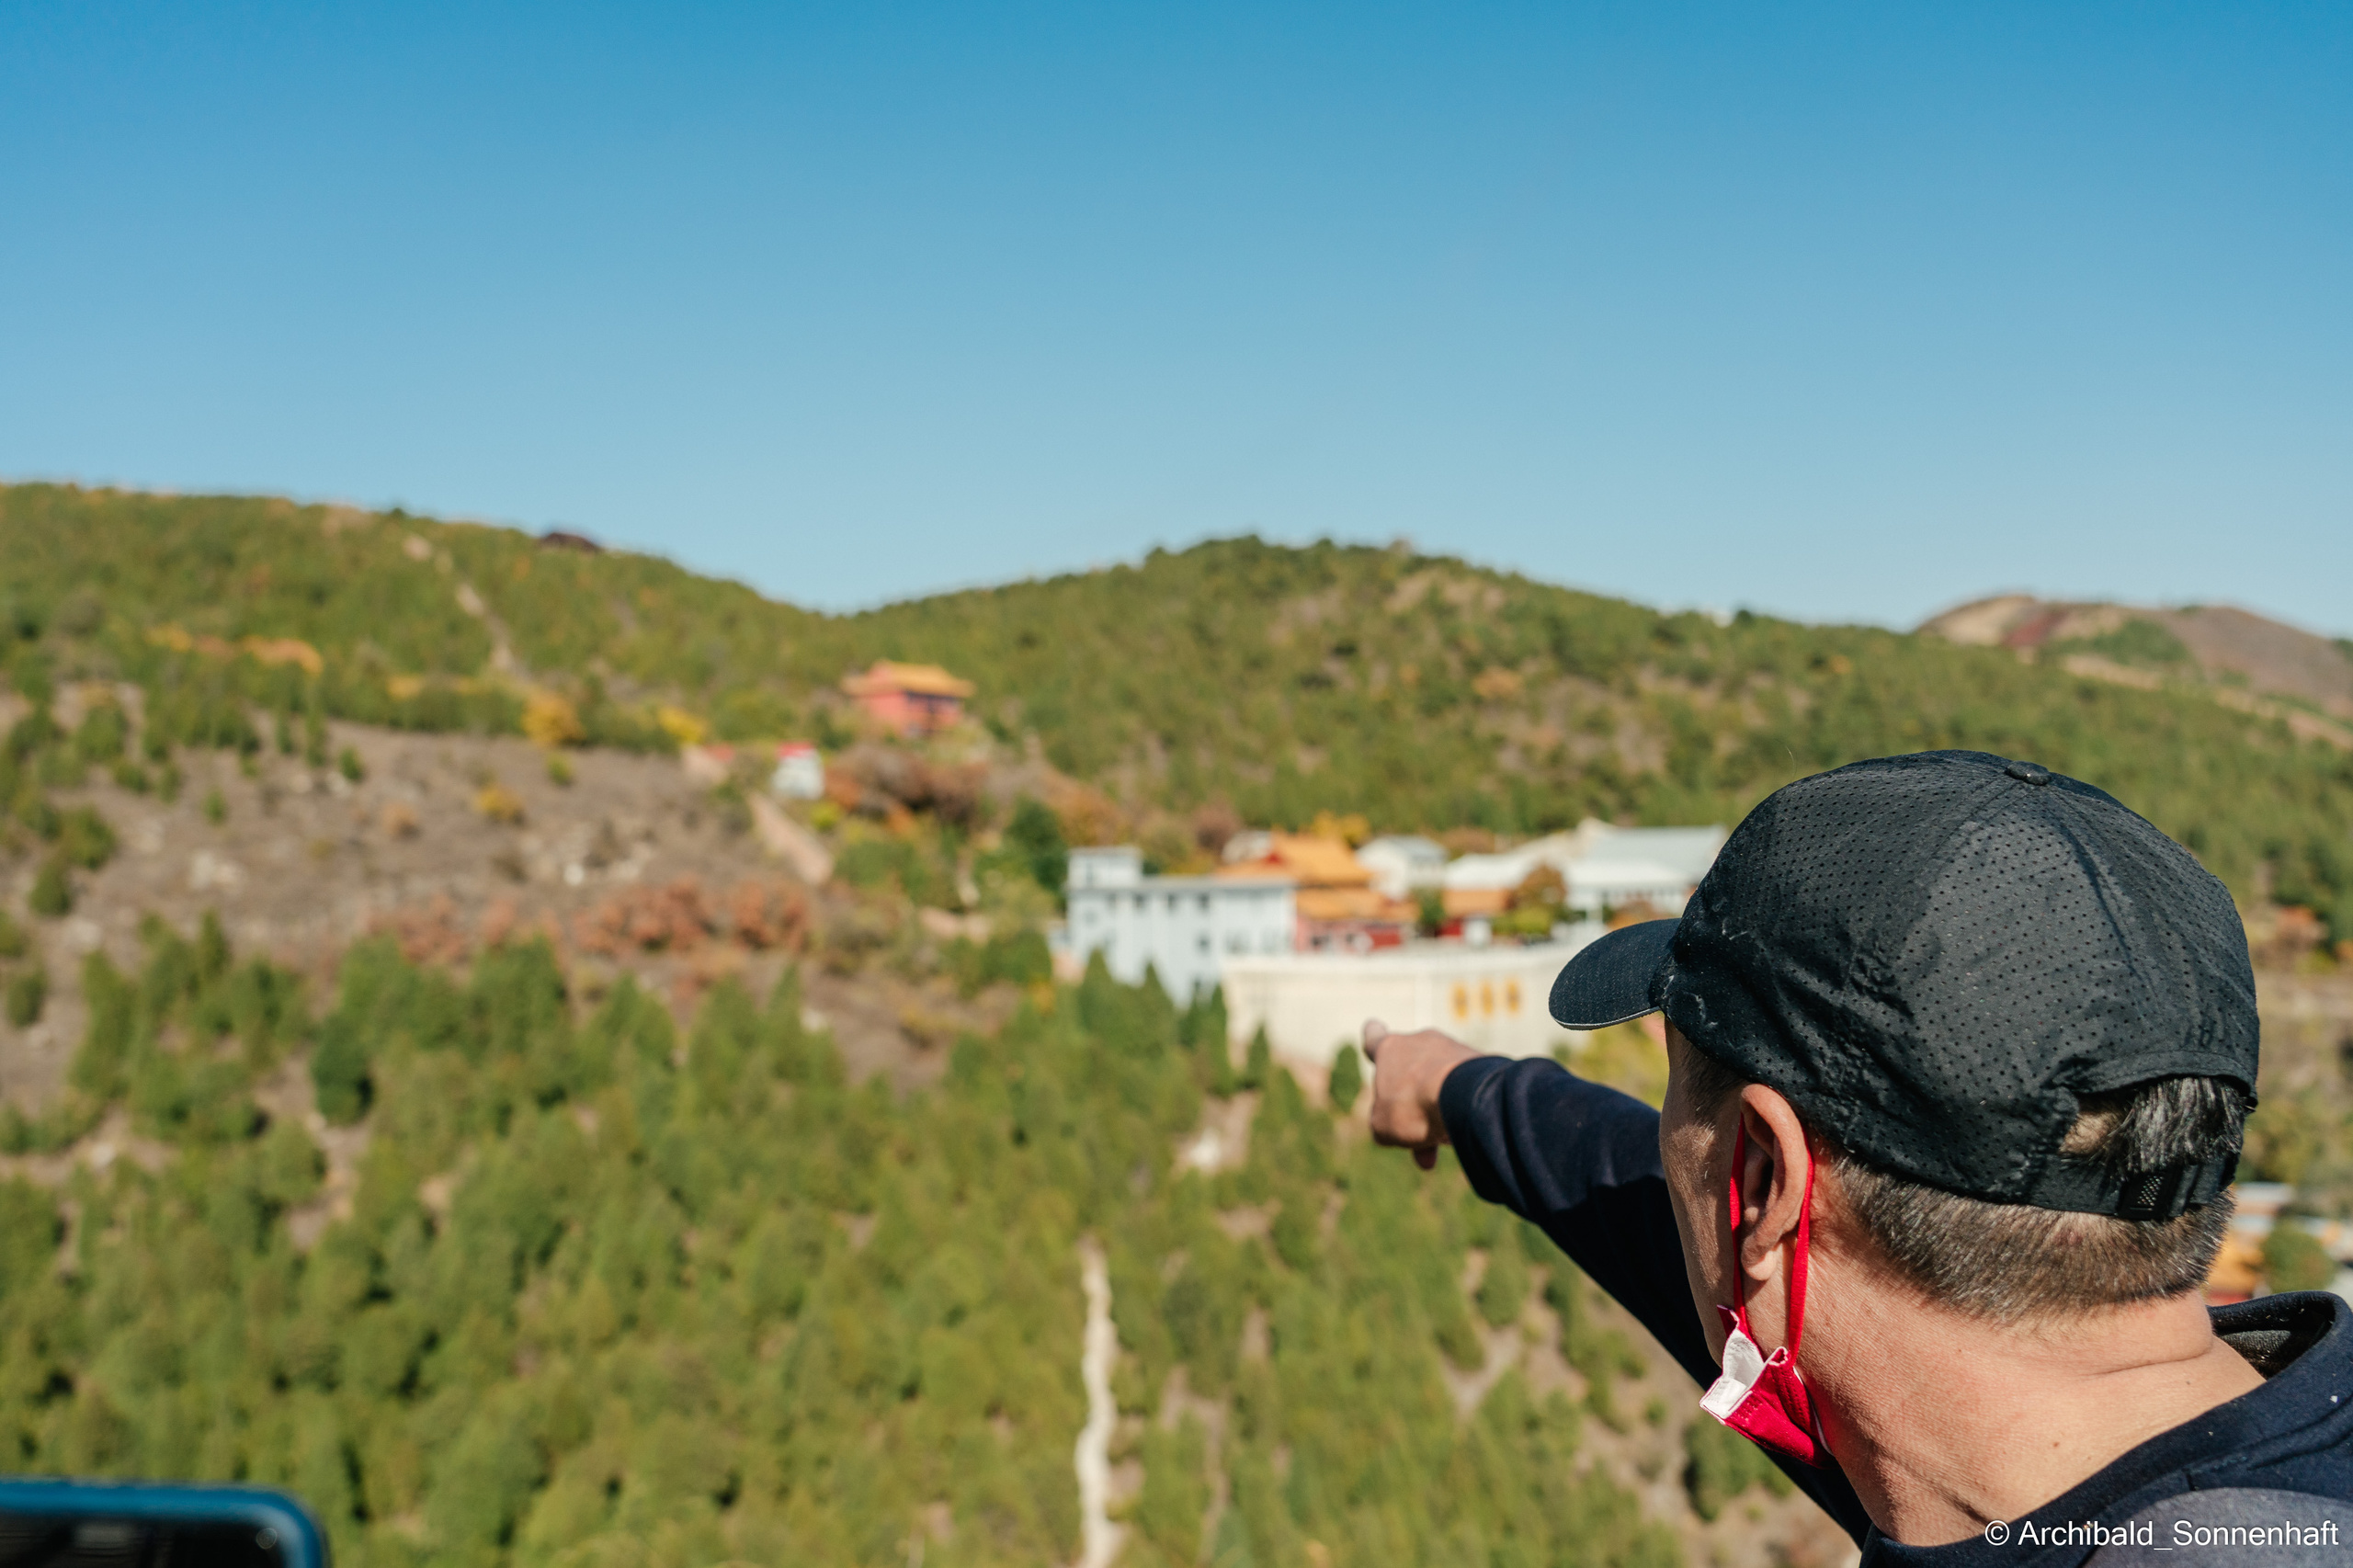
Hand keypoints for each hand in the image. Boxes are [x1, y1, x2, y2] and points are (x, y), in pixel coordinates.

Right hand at [1362, 1019, 1481, 1170]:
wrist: (1465, 1096)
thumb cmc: (1414, 1105)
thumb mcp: (1383, 1126)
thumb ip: (1383, 1123)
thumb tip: (1395, 1128)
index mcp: (1390, 1049)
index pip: (1374, 1038)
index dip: (1372, 1037)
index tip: (1374, 1027)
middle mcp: (1422, 1042)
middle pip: (1410, 1079)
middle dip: (1411, 1111)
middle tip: (1415, 1144)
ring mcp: (1453, 1050)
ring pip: (1438, 1088)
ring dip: (1437, 1117)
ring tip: (1442, 1144)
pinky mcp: (1481, 1063)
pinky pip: (1463, 1091)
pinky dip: (1461, 1112)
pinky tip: (1464, 1133)